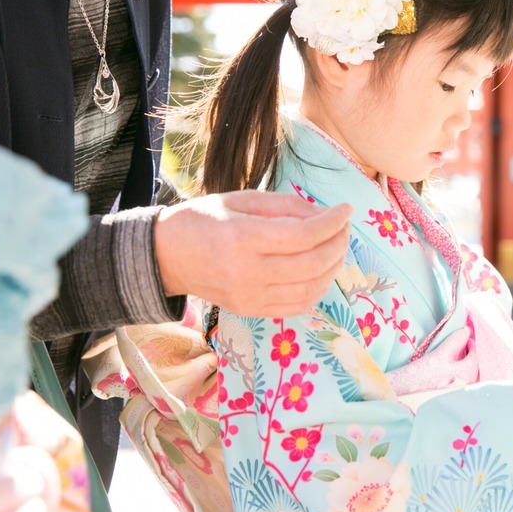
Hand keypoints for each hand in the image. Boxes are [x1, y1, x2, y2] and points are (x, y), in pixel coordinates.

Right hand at [155, 190, 351, 316]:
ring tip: (336, 246)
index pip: (303, 235)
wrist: (167, 256)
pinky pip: (298, 306)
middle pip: (313, 263)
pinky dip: (319, 288)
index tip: (346, 209)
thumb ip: (286, 206)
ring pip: (312, 288)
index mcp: (242, 238)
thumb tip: (326, 214)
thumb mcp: (243, 200)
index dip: (332, 222)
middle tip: (344, 227)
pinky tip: (322, 270)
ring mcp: (250, 297)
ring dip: (334, 267)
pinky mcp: (251, 311)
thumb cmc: (205, 220)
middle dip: (338, 243)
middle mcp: (247, 272)